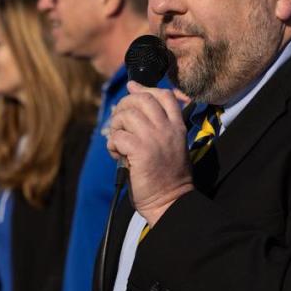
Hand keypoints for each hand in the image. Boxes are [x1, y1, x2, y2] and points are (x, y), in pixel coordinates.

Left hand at [107, 81, 193, 225]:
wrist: (170, 202)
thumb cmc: (165, 177)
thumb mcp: (169, 145)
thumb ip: (156, 125)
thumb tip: (135, 105)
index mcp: (177, 127)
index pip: (164, 94)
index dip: (144, 88)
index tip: (132, 89)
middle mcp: (167, 129)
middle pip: (141, 99)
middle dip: (124, 106)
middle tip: (119, 124)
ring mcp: (155, 138)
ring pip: (126, 115)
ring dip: (115, 127)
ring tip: (118, 142)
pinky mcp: (141, 151)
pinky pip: (118, 136)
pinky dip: (112, 144)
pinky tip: (118, 155)